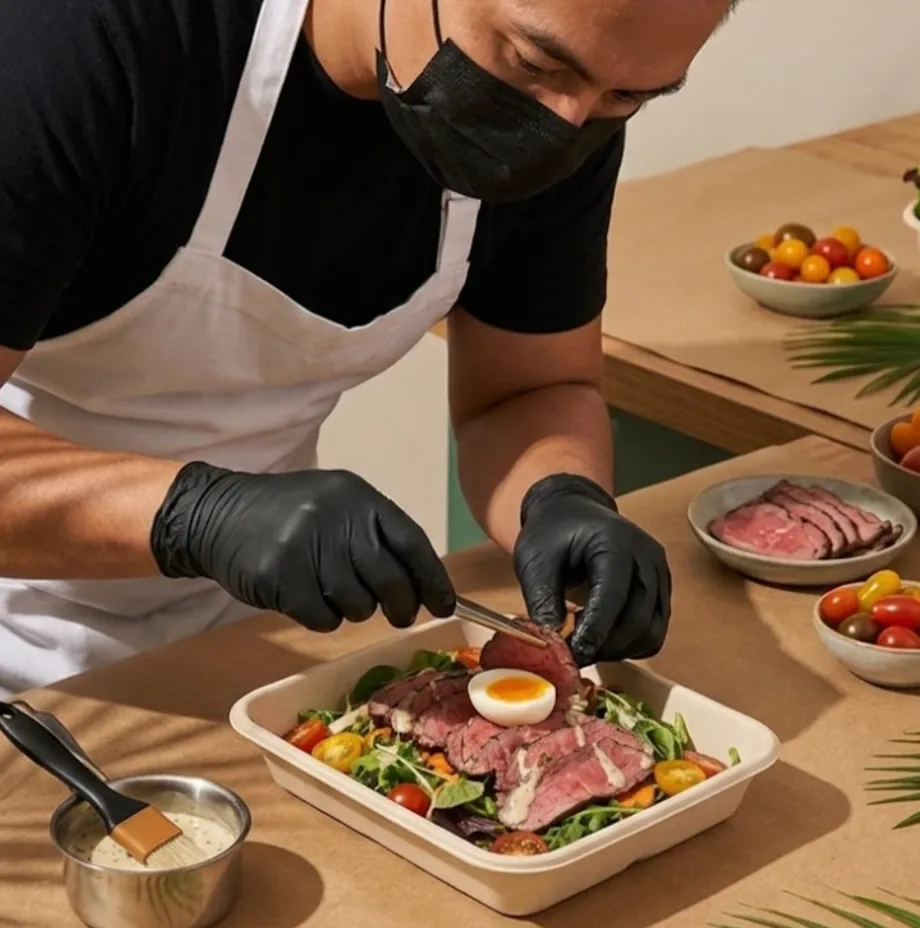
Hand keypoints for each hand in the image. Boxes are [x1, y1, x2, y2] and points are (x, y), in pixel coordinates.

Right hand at [150, 462, 454, 630]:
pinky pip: (323, 618)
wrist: (218, 513)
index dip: (433, 578)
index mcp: (357, 497)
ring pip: (358, 604)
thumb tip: (424, 585)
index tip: (446, 604)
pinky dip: (322, 617)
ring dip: (354, 609)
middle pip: (390, 580)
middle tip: (401, 616)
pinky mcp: (280, 578)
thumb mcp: (335, 504)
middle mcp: (336, 518)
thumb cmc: (288, 513)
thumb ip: (375, 535)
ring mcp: (306, 547)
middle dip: (402, 606)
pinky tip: (307, 598)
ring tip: (333, 591)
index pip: (411, 542)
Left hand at [512, 473, 670, 665]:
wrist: (571, 510)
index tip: (573, 655)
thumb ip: (542, 599)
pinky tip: (602, 638)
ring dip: (619, 649)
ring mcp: (659, 573)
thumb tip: (554, 644)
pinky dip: (631, 644)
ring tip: (585, 645)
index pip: (614, 596)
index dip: (595, 631)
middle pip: (638, 619)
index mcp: (616, 542)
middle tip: (573, 657)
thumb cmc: (551, 531)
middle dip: (605, 645)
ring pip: (651, 631)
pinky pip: (654, 630)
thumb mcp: (534, 560)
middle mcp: (646, 557)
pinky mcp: (660, 589)